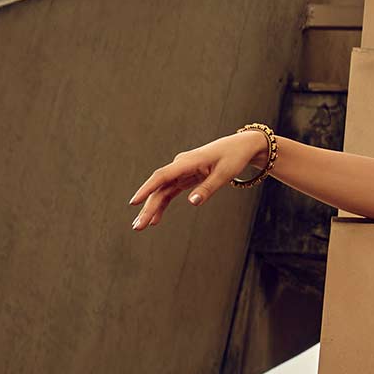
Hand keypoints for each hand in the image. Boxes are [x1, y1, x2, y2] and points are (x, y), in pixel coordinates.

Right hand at [127, 129, 269, 230]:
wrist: (239, 147)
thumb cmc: (232, 158)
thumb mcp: (224, 175)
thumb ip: (207, 189)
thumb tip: (192, 202)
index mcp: (187, 162)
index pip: (162, 176)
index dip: (147, 189)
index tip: (134, 202)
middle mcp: (179, 165)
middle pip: (159, 188)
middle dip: (147, 207)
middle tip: (137, 226)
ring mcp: (181, 171)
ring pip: (162, 191)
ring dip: (152, 208)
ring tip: (142, 226)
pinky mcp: (185, 177)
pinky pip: (170, 192)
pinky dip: (163, 205)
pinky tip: (156, 220)